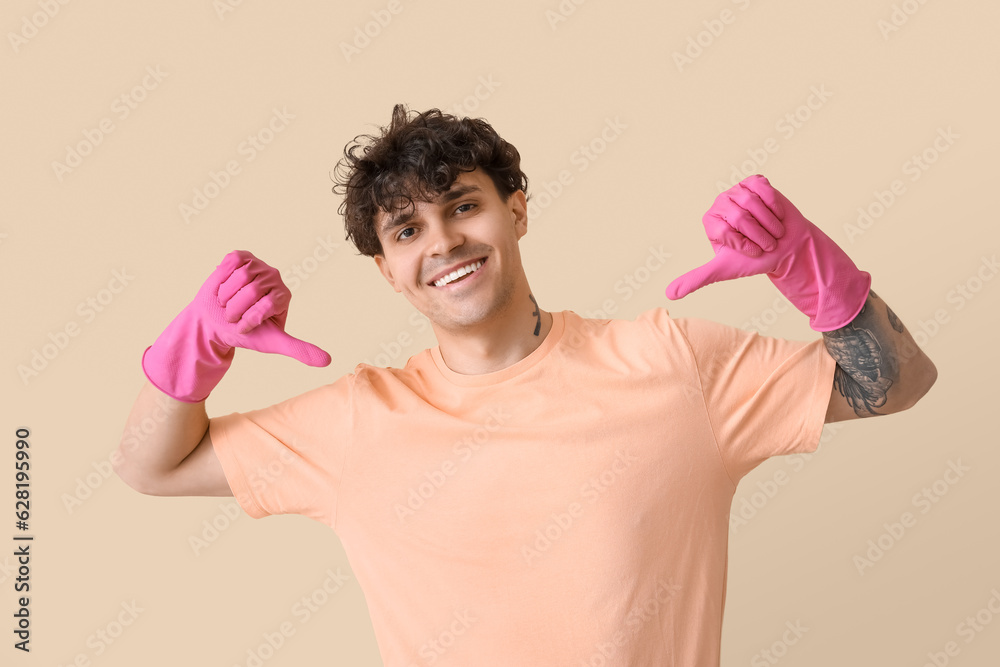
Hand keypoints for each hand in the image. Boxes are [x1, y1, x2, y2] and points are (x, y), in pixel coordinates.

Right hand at [142, 250, 330, 401]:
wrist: (214, 322)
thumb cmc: (243, 333)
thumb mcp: (272, 343)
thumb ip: (299, 350)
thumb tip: (328, 361)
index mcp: (283, 296)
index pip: (266, 305)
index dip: (248, 319)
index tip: (244, 327)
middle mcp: (274, 278)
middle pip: (252, 290)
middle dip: (235, 309)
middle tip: (232, 315)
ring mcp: (257, 265)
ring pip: (239, 277)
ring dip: (226, 296)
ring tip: (227, 301)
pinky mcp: (240, 257)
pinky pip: (229, 264)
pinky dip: (220, 278)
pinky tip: (223, 287)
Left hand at [665, 175, 870, 330]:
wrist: (786, 247)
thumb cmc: (756, 258)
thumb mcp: (723, 270)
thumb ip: (696, 279)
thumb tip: (669, 294)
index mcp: (710, 221)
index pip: (725, 231)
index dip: (744, 245)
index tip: (751, 252)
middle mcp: (721, 203)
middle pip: (740, 216)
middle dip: (759, 236)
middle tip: (767, 243)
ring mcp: (738, 190)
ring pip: (754, 203)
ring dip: (769, 224)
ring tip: (773, 231)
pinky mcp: (757, 182)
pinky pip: (765, 191)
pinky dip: (775, 207)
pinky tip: (776, 215)